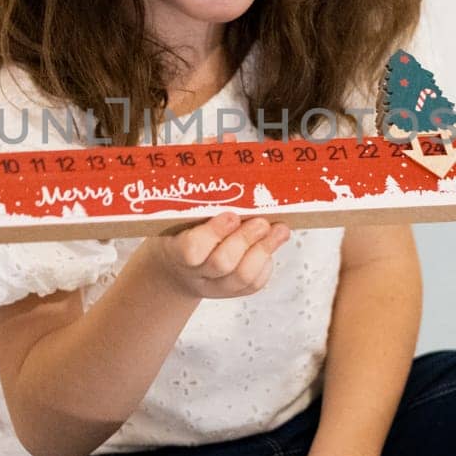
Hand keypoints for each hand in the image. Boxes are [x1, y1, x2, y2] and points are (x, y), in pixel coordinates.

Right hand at [142, 209, 291, 298]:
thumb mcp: (181, 213)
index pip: (191, 249)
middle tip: (261, 221)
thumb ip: (202, 194)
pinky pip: (253, 284)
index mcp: (175, 250)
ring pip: (242, 277)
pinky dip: (266, 264)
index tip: (232, 215)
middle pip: (221, 263)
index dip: (214, 234)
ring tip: (279, 230)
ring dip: (264, 250)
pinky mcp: (233, 292)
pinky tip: (271, 245)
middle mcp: (194, 273)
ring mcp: (214, 286)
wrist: (177, 267)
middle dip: (246, 240)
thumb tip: (225, 162)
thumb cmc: (181, 231)